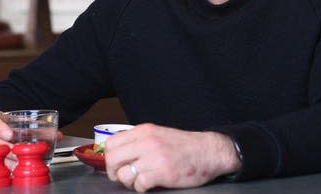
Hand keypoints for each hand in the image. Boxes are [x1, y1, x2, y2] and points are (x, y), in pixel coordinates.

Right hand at [0, 111, 63, 168]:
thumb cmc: (6, 124)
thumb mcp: (19, 120)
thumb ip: (37, 126)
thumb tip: (58, 135)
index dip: (0, 128)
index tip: (11, 134)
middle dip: (11, 150)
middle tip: (24, 153)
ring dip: (10, 161)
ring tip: (24, 164)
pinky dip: (5, 168)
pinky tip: (16, 171)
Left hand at [105, 123, 240, 192]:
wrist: (209, 152)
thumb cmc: (185, 146)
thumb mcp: (159, 135)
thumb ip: (139, 141)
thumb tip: (118, 153)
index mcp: (144, 131)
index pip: (111, 143)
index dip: (110, 158)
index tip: (117, 165)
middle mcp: (147, 141)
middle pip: (112, 159)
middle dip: (115, 172)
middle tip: (125, 176)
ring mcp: (155, 157)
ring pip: (124, 174)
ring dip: (130, 182)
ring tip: (141, 181)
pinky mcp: (163, 172)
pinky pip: (140, 184)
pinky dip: (143, 188)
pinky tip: (152, 184)